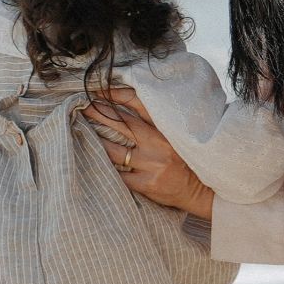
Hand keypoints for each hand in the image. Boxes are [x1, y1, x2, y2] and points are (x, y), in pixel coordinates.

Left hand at [79, 89, 214, 219]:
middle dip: (99, 114)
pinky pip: (119, 175)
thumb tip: (126, 109)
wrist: (201, 191)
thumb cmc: (185, 160)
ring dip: (96, 141)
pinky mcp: (146, 183)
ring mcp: (152, 164)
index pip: (138, 104)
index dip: (116, 96)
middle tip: (83, 108)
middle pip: (122, 124)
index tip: (98, 92)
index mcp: (165, 128)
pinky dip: (105, 168)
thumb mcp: (175, 136)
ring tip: (81, 133)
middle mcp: (158, 143)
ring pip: (115, 151)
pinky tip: (93, 162)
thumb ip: (156, 123)